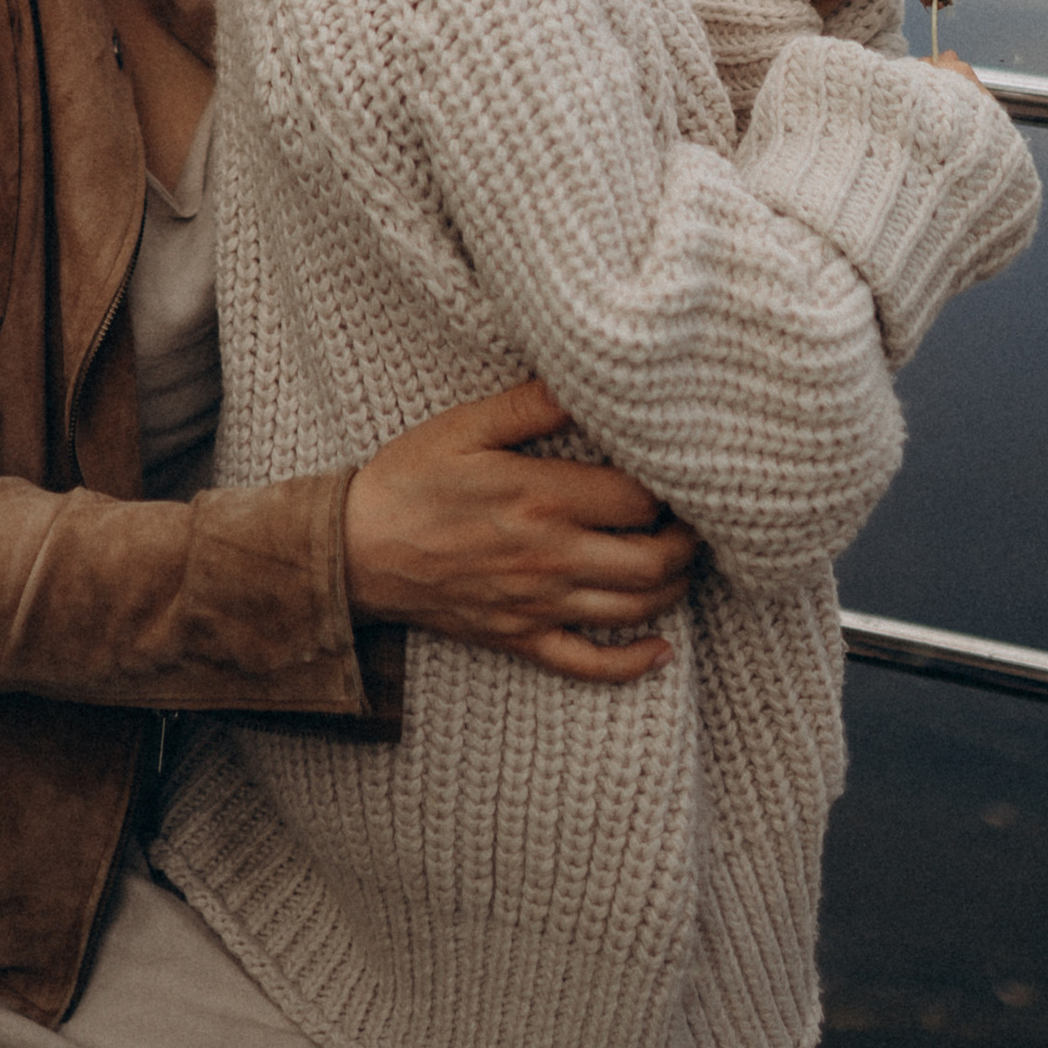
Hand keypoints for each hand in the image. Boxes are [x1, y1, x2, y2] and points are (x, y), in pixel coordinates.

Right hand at [343, 379, 700, 683]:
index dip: (669, 486)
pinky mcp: (522, 638)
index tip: (675, 470)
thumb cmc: (410, 479)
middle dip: (687, 541)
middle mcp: (551, 557)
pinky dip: (633, 662)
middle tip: (692, 518)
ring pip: (635, 610)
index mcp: (541, 497)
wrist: (355, 551)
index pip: (639, 499)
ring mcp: (539, 605)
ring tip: (679, 560)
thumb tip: (587, 382)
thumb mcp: (464, 426)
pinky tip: (660, 649)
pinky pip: (590, 665)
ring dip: (673, 588)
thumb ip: (531, 404)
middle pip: (653, 561)